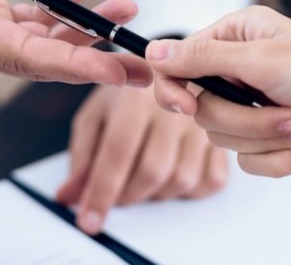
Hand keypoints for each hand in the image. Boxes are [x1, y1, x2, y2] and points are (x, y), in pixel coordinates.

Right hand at [0, 0, 148, 85]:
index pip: (26, 58)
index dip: (75, 65)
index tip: (117, 70)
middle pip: (45, 59)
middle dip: (97, 57)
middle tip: (147, 57)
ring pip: (41, 40)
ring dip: (84, 27)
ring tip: (127, 8)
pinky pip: (25, 21)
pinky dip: (56, 6)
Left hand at [55, 85, 228, 234]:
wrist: (168, 70)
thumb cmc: (128, 94)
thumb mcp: (95, 117)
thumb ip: (82, 158)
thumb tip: (68, 197)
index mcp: (135, 97)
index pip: (117, 153)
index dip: (101, 191)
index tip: (89, 220)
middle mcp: (173, 108)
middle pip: (152, 172)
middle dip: (127, 196)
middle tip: (114, 195)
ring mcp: (202, 123)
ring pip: (181, 180)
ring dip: (156, 194)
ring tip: (141, 179)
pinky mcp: (222, 138)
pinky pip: (211, 181)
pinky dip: (188, 190)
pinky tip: (171, 176)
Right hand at [147, 6, 290, 176]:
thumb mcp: (264, 62)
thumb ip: (202, 59)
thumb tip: (154, 52)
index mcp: (239, 35)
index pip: (180, 61)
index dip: (176, 88)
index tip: (184, 107)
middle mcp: (245, 66)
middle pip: (203, 107)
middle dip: (246, 120)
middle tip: (285, 112)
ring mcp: (259, 102)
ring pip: (226, 136)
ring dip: (268, 138)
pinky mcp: (274, 135)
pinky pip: (250, 160)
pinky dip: (281, 158)